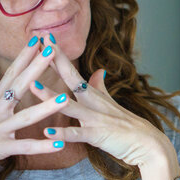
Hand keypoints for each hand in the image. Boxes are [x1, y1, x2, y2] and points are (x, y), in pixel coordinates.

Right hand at [0, 36, 67, 179]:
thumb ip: (2, 100)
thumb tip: (16, 87)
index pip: (12, 73)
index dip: (24, 55)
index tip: (38, 38)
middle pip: (19, 85)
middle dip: (36, 67)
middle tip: (52, 50)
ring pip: (26, 117)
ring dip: (45, 108)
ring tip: (64, 98)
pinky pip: (24, 147)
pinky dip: (42, 147)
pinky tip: (59, 145)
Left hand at [29, 37, 173, 168]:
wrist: (146, 142)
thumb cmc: (125, 124)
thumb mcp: (110, 102)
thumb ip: (100, 87)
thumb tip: (99, 71)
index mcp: (92, 95)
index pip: (72, 70)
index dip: (58, 55)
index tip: (45, 37)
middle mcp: (92, 102)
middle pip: (71, 78)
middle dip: (55, 61)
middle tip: (41, 43)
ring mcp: (95, 118)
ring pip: (69, 105)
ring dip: (50, 96)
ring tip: (32, 85)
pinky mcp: (98, 135)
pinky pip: (77, 134)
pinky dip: (62, 133)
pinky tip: (46, 132)